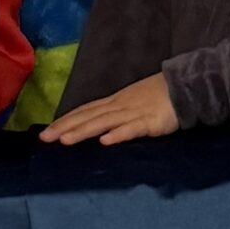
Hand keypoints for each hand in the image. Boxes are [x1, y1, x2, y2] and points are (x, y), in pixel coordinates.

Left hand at [41, 74, 181, 146]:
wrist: (185, 86)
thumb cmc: (159, 96)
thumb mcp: (132, 102)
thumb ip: (116, 114)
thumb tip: (99, 127)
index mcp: (114, 102)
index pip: (85, 111)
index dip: (65, 120)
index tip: (46, 131)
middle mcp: (119, 106)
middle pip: (88, 117)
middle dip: (65, 127)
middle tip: (44, 138)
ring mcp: (133, 114)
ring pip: (103, 123)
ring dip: (83, 131)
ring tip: (64, 141)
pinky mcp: (150, 123)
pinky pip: (132, 129)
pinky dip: (118, 135)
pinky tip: (105, 142)